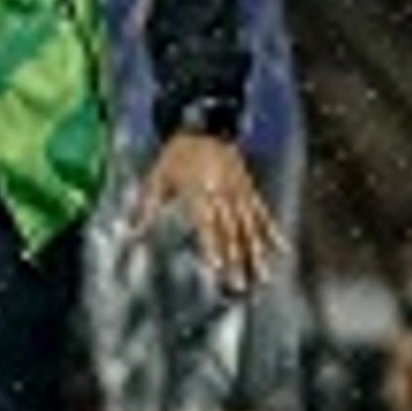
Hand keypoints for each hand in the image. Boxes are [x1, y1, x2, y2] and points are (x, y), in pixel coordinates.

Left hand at [130, 131, 281, 297]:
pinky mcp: (250, 189)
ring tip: (263, 276)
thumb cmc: (175, 155)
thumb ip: (146, 208)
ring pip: (251, 227)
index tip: (215, 266)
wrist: (205, 125)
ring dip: (258, 253)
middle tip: (240, 285)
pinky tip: (281, 249)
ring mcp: (239, 193)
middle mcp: (223, 195)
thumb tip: (130, 233)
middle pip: (231, 232)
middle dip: (236, 260)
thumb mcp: (157, 178)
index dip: (211, 246)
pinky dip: (273, 231)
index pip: (207, 225)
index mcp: (199, 193)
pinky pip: (264, 213)